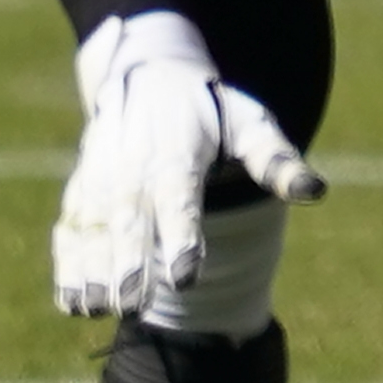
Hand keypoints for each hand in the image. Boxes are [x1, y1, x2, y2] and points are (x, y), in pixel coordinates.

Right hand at [46, 9, 320, 316]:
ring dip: (91, 270)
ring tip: (97, 308)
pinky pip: (70, 232)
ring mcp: (101, 181)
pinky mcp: (81, 194)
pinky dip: (67, 265)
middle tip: (133, 305)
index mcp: (179, 153)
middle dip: (128, 263)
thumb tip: (315, 191)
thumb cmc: (210, 112)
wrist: (147, 75)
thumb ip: (276, 160)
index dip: (182, 236)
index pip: (179, 198)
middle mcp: (133, 169)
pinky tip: (73, 304)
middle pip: (129, 220)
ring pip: (92, 229)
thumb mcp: (250, 123)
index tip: (186, 276)